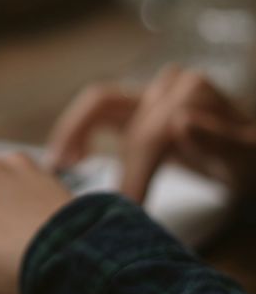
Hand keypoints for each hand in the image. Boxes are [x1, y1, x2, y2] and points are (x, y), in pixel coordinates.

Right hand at [47, 64, 255, 201]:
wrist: (251, 158)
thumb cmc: (251, 161)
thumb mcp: (247, 157)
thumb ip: (220, 140)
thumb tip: (181, 122)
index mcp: (191, 92)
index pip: (148, 131)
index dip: (136, 170)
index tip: (127, 206)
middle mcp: (165, 88)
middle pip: (107, 103)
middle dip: (80, 137)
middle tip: (62, 174)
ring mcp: (150, 97)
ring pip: (99, 107)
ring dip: (72, 132)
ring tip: (57, 163)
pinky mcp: (139, 112)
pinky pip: (101, 116)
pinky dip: (81, 134)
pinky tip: (70, 158)